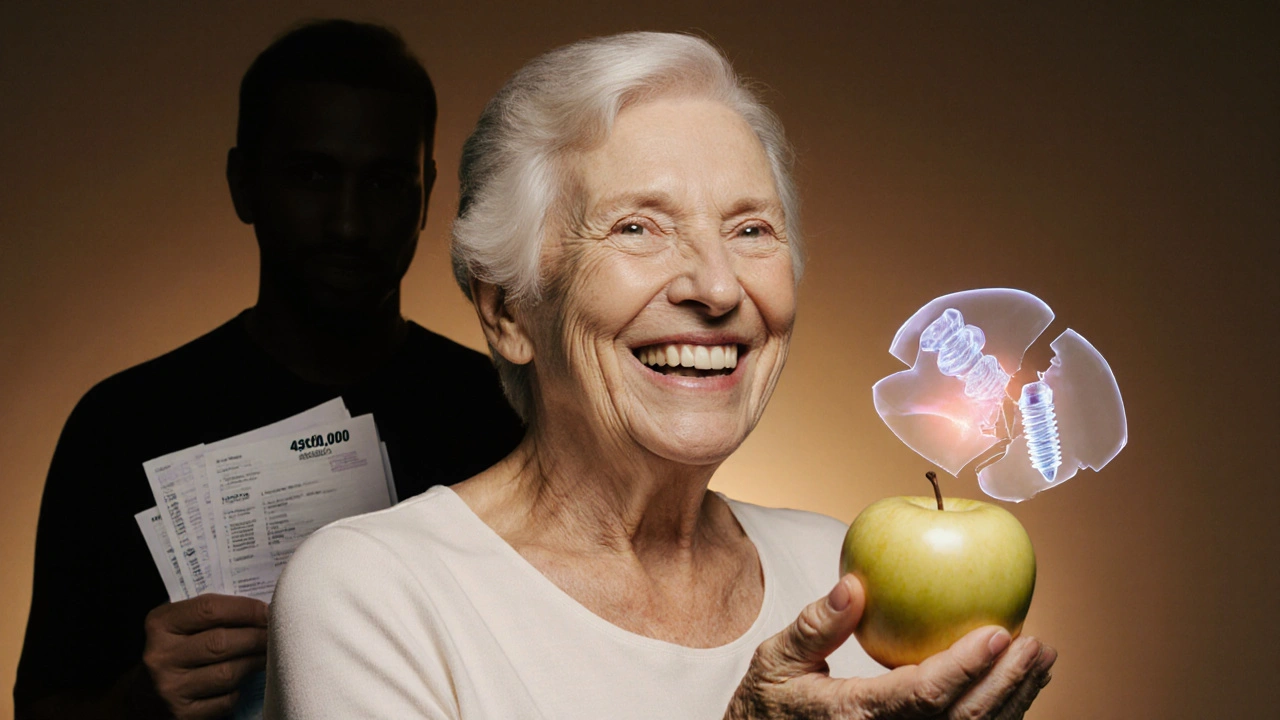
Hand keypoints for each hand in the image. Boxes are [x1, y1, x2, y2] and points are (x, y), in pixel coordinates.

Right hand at [142, 594, 268, 719]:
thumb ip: (211, 614)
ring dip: (255, 662)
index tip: (269, 610)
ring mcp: (170, 688)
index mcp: (160, 624)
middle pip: (222, 642)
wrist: (141, 696)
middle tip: (277, 633)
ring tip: (266, 654)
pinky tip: (241, 681)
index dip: (246, 609)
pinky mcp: (183, 715)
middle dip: (257, 637)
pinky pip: (225, 700)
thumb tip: (262, 609)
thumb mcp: (179, 625)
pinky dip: (239, 690)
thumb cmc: (174, 650)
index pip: (209, 609)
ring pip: (228, 673)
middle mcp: (161, 656)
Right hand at [726, 574, 1054, 718]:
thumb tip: (855, 585)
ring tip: (1042, 658)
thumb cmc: (772, 700)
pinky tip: (1021, 684)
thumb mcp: (778, 659)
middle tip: (1036, 642)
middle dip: (1007, 683)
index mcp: (855, 717)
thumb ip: (816, 624)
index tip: (998, 633)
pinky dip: (1002, 712)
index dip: (965, 667)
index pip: (923, 696)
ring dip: (1016, 699)